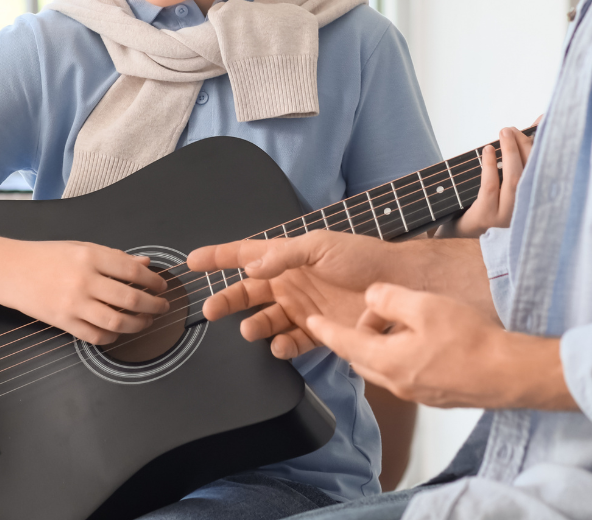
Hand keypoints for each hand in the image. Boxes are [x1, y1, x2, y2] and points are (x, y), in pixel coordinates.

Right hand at [0, 240, 168, 344]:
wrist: (10, 269)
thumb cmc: (46, 255)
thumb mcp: (82, 247)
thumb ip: (114, 257)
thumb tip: (144, 264)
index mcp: (91, 256)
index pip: (133, 271)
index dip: (153, 281)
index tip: (162, 286)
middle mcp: (84, 280)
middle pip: (130, 299)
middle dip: (153, 305)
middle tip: (162, 307)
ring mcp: (73, 304)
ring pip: (116, 321)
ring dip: (138, 324)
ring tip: (146, 321)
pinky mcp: (63, 322)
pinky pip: (95, 335)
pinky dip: (112, 336)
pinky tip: (119, 331)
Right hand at [188, 230, 395, 358]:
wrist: (398, 286)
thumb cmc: (363, 258)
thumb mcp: (321, 245)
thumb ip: (284, 255)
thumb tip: (253, 266)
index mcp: (288, 257)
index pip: (245, 254)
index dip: (218, 256)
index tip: (193, 261)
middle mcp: (291, 282)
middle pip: (248, 292)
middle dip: (227, 299)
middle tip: (210, 308)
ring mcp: (303, 309)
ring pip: (266, 320)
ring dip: (254, 326)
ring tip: (251, 329)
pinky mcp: (318, 333)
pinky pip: (291, 343)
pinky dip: (282, 347)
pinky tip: (280, 345)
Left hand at [306, 283, 575, 411]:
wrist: (507, 373)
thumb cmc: (469, 341)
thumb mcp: (422, 306)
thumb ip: (389, 298)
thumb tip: (372, 296)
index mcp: (387, 360)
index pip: (343, 344)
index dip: (325, 330)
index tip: (311, 322)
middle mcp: (397, 382)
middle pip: (361, 357)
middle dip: (358, 334)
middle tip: (373, 311)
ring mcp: (416, 392)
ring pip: (384, 366)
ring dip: (382, 344)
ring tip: (403, 319)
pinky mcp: (434, 394)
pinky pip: (405, 373)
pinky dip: (401, 355)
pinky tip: (422, 339)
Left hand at [453, 123, 535, 237]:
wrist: (460, 226)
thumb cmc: (489, 196)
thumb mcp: (508, 175)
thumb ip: (522, 152)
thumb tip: (540, 119)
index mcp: (535, 202)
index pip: (544, 172)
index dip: (543, 147)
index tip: (539, 125)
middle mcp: (526, 212)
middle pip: (531, 174)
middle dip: (524, 146)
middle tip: (512, 129)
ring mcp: (506, 217)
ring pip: (514, 180)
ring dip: (510, 152)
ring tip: (504, 132)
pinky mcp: (487, 217)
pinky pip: (491, 187)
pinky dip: (490, 165)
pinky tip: (488, 150)